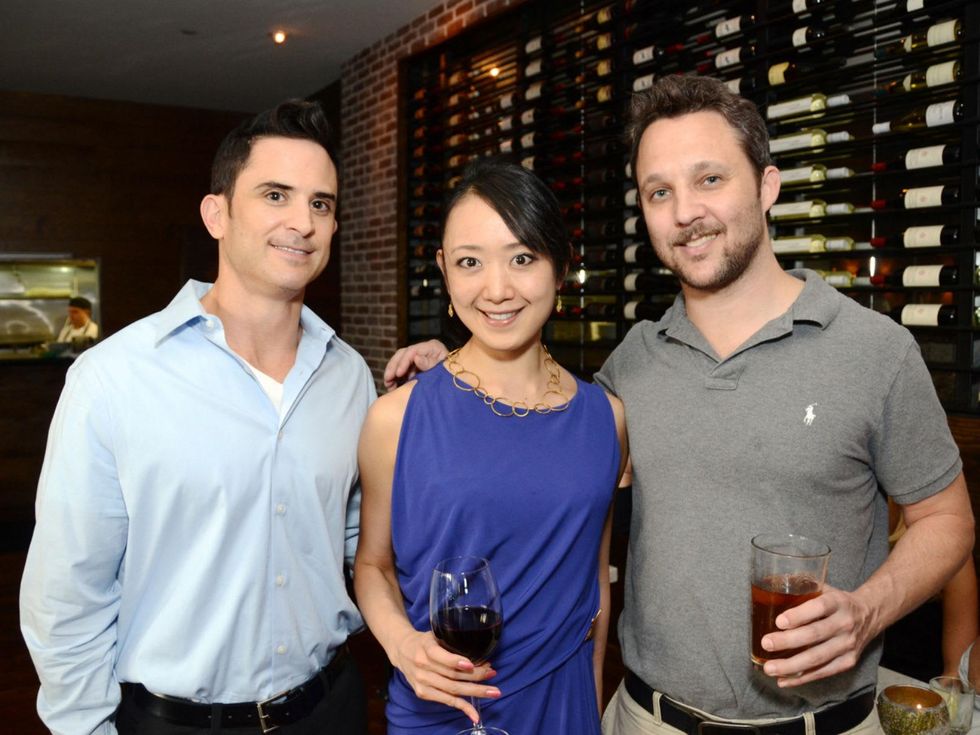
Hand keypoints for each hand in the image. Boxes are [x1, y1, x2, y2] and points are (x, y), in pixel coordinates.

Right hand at [383, 340, 448, 390]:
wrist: (457, 382)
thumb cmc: (453, 375)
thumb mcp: (442, 369)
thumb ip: (429, 364)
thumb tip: (416, 357)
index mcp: (432, 347)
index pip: (412, 351)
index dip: (403, 362)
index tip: (398, 374)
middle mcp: (423, 349)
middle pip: (402, 354)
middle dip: (393, 366)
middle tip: (387, 379)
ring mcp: (417, 356)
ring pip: (398, 361)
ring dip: (391, 372)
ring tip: (388, 384)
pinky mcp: (414, 366)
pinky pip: (400, 369)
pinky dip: (394, 377)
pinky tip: (392, 385)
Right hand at [393, 630, 499, 722]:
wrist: (402, 651)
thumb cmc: (424, 642)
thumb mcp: (434, 635)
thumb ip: (451, 641)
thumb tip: (480, 651)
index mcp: (425, 648)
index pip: (440, 656)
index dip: (455, 661)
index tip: (470, 664)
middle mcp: (422, 666)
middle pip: (451, 675)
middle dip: (475, 676)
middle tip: (492, 673)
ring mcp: (423, 682)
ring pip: (452, 690)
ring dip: (474, 691)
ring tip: (492, 691)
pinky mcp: (424, 694)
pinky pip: (447, 701)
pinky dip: (463, 708)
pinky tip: (475, 714)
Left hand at [760, 584, 875, 686]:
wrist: (869, 615)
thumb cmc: (836, 602)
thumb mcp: (823, 588)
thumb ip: (801, 587)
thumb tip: (769, 583)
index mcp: (837, 602)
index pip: (819, 607)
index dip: (799, 615)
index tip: (779, 622)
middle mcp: (845, 624)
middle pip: (815, 635)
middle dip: (788, 641)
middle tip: (766, 644)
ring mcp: (847, 645)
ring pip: (817, 658)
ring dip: (791, 665)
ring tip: (769, 668)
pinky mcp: (848, 662)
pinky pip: (822, 672)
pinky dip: (801, 678)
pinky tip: (783, 680)